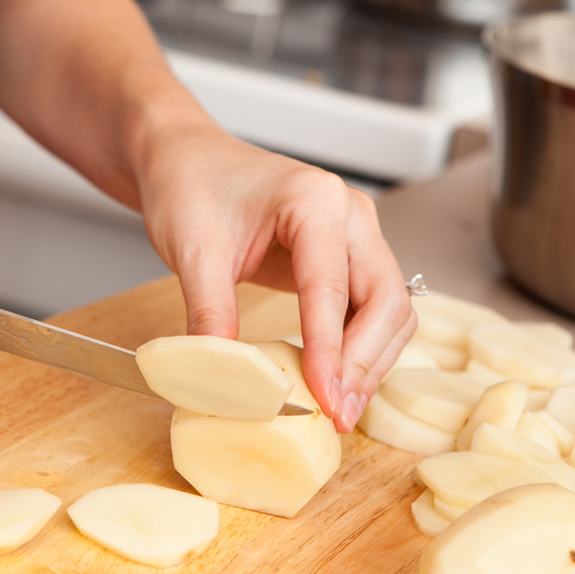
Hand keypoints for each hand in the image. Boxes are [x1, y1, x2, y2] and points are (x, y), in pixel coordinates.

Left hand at [135, 121, 415, 432]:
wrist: (185, 160)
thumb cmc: (191, 186)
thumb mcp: (193, 252)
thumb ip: (210, 315)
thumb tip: (226, 380)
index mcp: (314, 200)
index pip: (334, 288)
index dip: (331, 352)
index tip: (325, 400)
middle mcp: (349, 214)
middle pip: (386, 299)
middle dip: (365, 362)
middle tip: (337, 414)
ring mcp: (354, 235)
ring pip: (389, 309)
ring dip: (370, 361)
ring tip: (338, 407)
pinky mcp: (345, 258)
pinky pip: (369, 308)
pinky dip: (359, 348)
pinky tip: (334, 379)